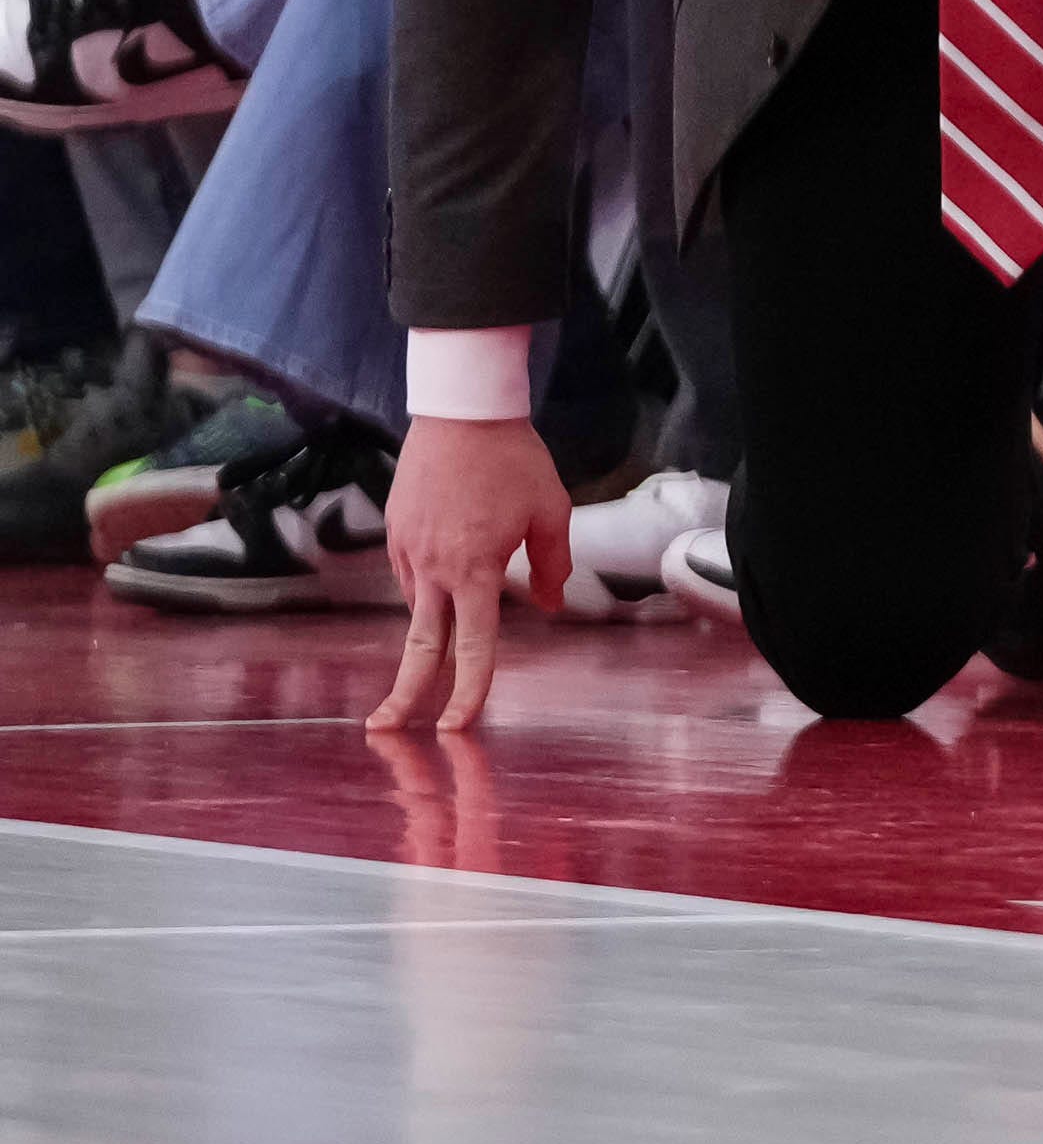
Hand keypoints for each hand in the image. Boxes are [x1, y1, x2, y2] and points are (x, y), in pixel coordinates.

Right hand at [369, 415, 574, 732]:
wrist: (461, 411)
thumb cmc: (513, 459)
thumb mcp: (550, 511)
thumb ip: (552, 565)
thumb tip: (548, 606)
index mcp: (474, 569)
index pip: (473, 646)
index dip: (468, 690)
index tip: (455, 727)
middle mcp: (432, 568)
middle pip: (420, 646)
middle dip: (406, 695)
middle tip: (388, 732)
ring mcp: (407, 551)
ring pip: (418, 608)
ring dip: (429, 631)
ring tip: (442, 633)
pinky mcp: (395, 533)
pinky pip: (411, 578)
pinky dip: (428, 591)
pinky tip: (447, 578)